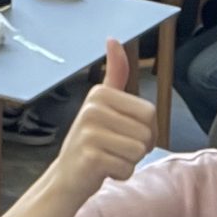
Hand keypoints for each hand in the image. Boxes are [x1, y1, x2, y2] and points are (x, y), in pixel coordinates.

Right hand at [57, 40, 157, 193]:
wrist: (67, 177)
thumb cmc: (92, 142)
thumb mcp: (103, 104)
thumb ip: (114, 75)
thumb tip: (113, 38)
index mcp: (100, 93)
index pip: (149, 113)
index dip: (146, 130)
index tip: (123, 133)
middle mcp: (92, 108)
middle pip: (147, 131)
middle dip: (139, 147)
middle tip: (115, 149)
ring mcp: (89, 132)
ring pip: (139, 151)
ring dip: (129, 161)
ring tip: (108, 158)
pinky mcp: (90, 157)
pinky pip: (127, 168)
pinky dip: (120, 174)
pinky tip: (102, 170)